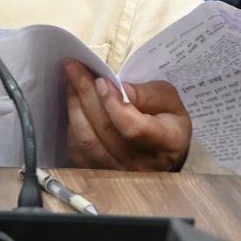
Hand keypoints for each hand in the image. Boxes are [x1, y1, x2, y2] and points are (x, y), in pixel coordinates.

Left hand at [62, 59, 189, 170]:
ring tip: (70, 80)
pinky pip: (76, 147)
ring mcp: (118, 173)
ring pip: (85, 138)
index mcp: (166, 143)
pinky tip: (73, 102)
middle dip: (85, 93)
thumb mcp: (169, 101)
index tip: (101, 80)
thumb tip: (117, 87)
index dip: (113, 104)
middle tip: (72, 67)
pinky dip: (72, 121)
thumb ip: (148, 93)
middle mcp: (141, 164)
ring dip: (74, 104)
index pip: (133, 128)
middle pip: (104, 129)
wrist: (160, 152)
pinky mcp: (98, 173)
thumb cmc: (165, 122)